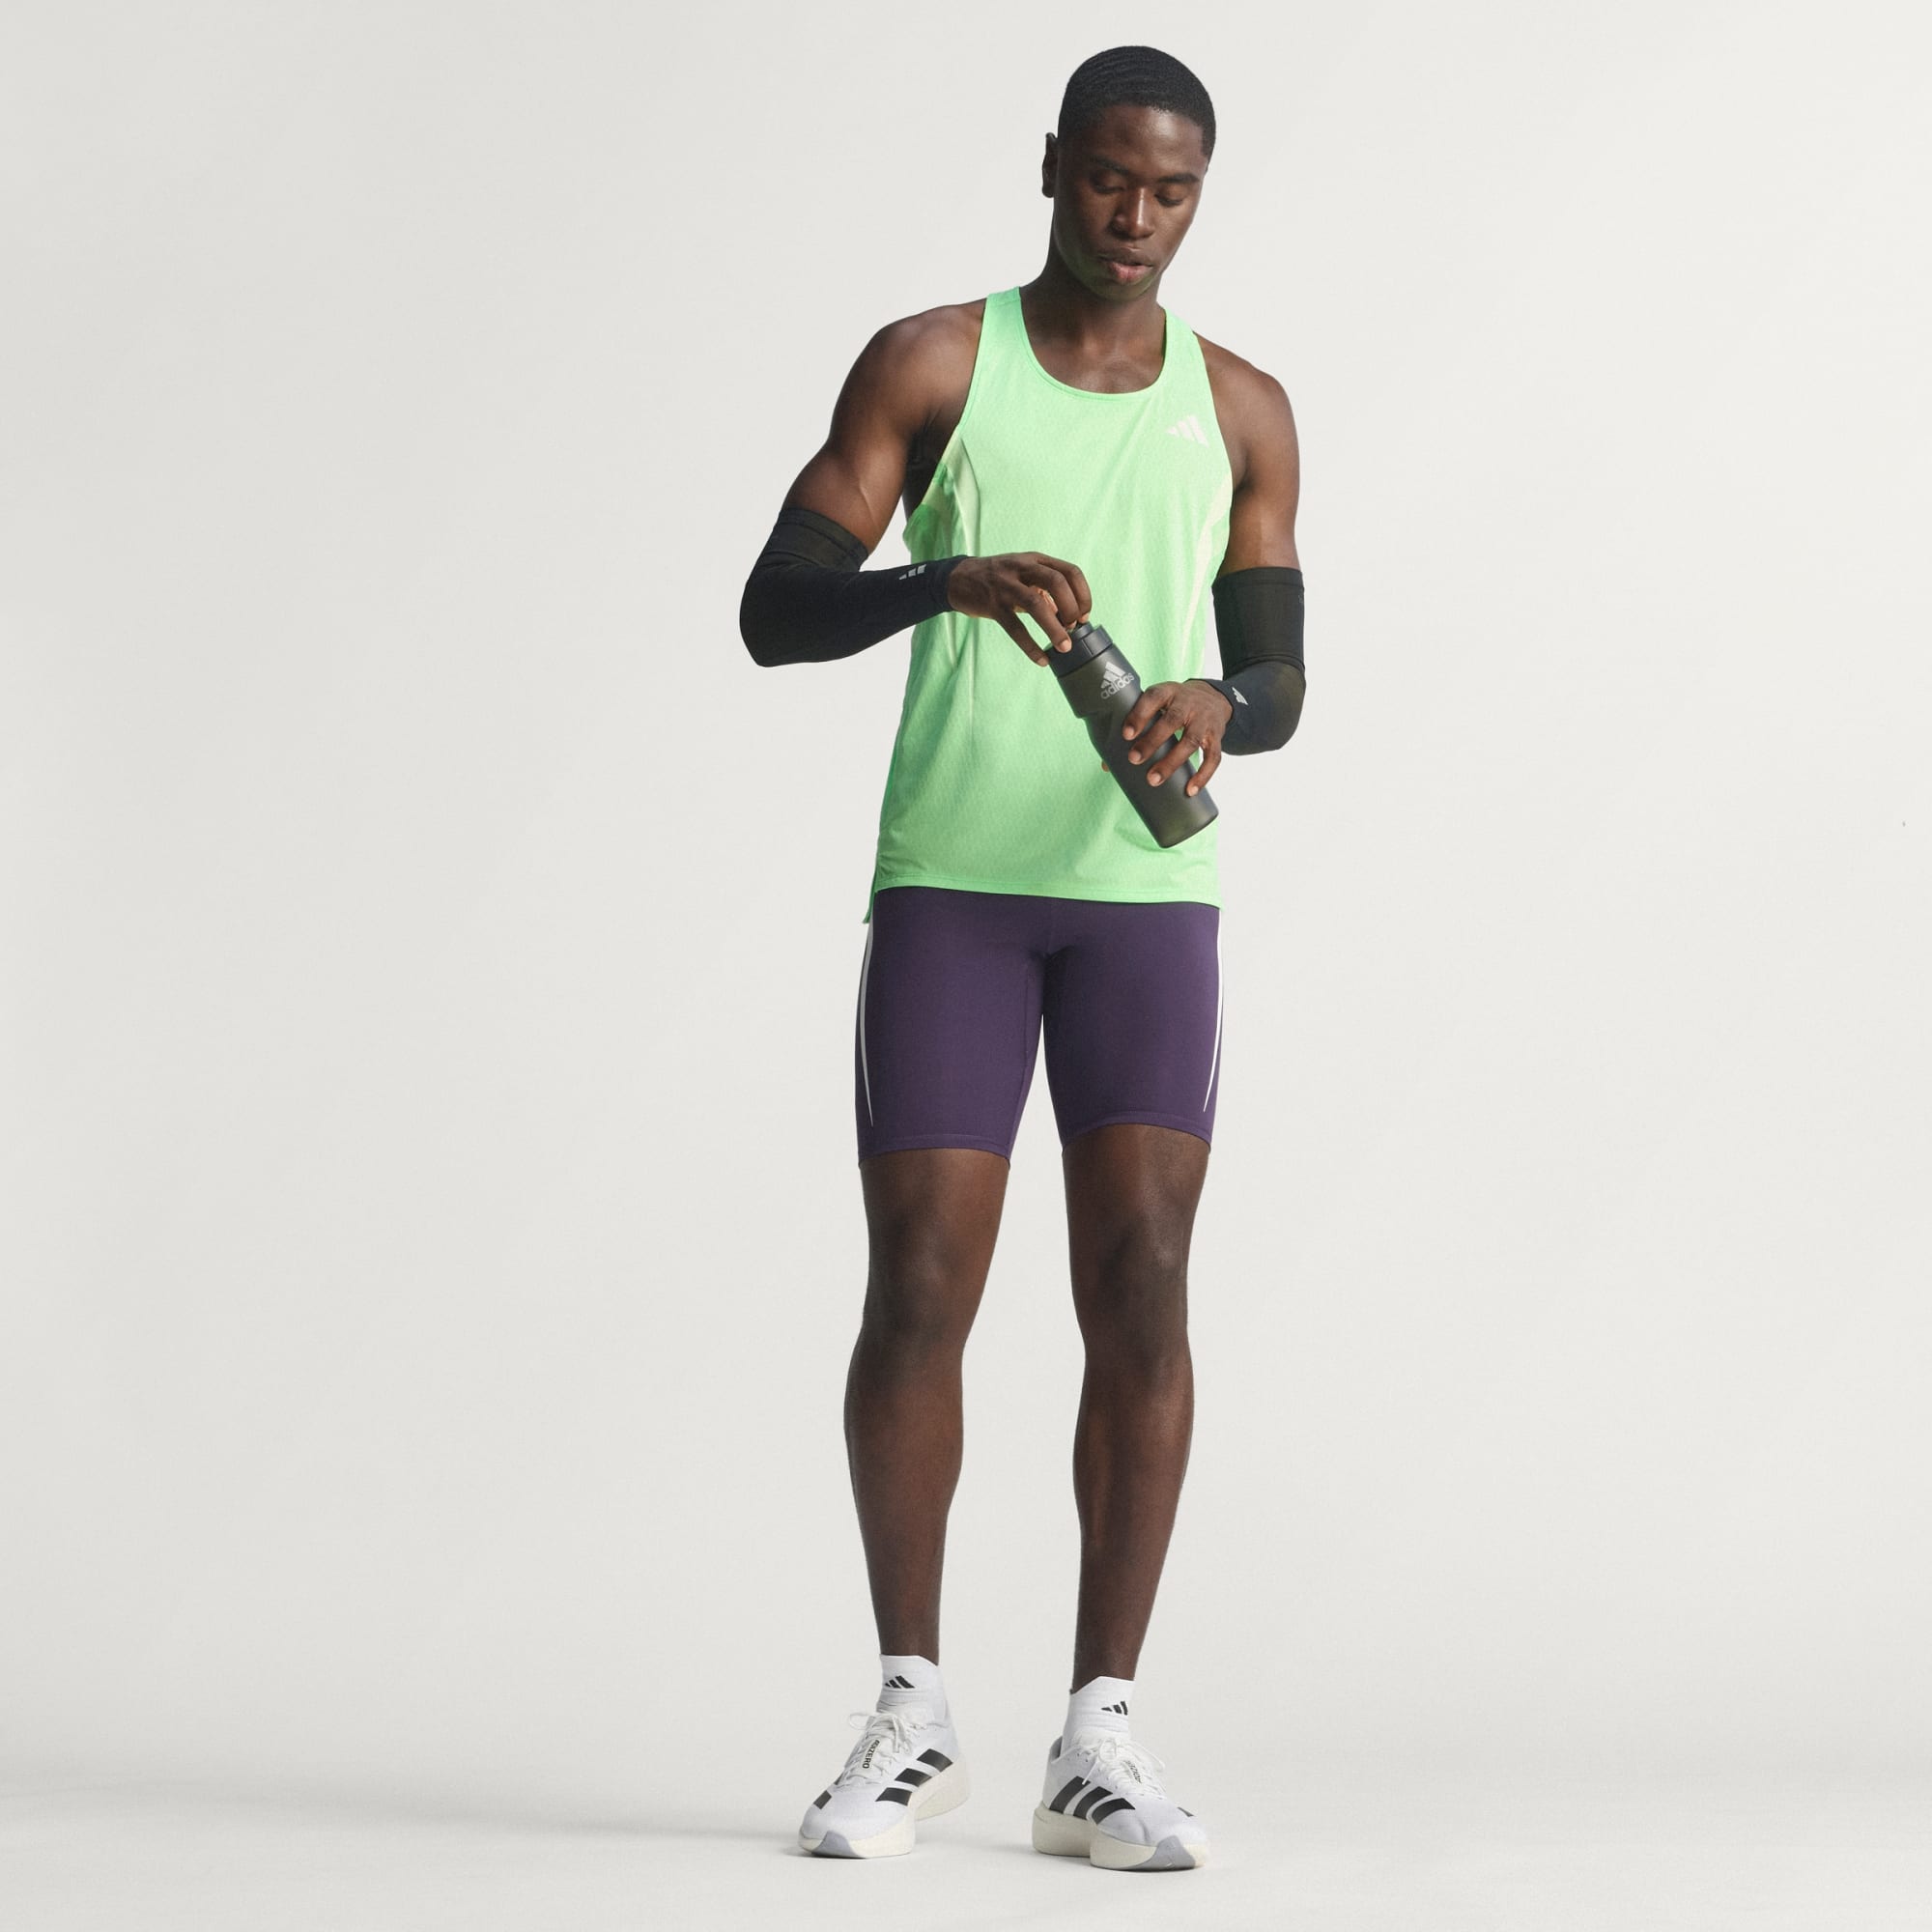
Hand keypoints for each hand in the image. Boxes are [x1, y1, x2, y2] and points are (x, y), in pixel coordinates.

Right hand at [945, 552, 1092, 663]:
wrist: (956, 578)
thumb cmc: (996, 579)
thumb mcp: (1023, 575)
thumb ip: (1045, 592)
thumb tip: (1069, 616)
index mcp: (1035, 560)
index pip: (1070, 571)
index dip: (1083, 594)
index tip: (1085, 615)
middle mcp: (1022, 568)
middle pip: (1057, 582)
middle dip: (1071, 608)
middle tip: (1073, 628)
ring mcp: (1005, 585)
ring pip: (1037, 604)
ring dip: (1055, 628)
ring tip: (1064, 647)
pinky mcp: (992, 604)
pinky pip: (1015, 628)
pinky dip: (1030, 646)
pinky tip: (1041, 659)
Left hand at [1114, 679, 1233, 796]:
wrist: (1213, 698)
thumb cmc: (1174, 705)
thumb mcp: (1158, 705)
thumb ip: (1136, 729)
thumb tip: (1108, 764)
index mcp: (1168, 692)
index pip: (1153, 698)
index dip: (1140, 714)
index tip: (1126, 734)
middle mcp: (1188, 704)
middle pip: (1172, 720)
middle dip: (1152, 741)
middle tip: (1133, 759)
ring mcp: (1204, 720)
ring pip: (1191, 740)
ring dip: (1172, 762)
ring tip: (1153, 779)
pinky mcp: (1216, 736)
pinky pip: (1213, 756)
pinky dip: (1203, 775)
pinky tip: (1190, 789)